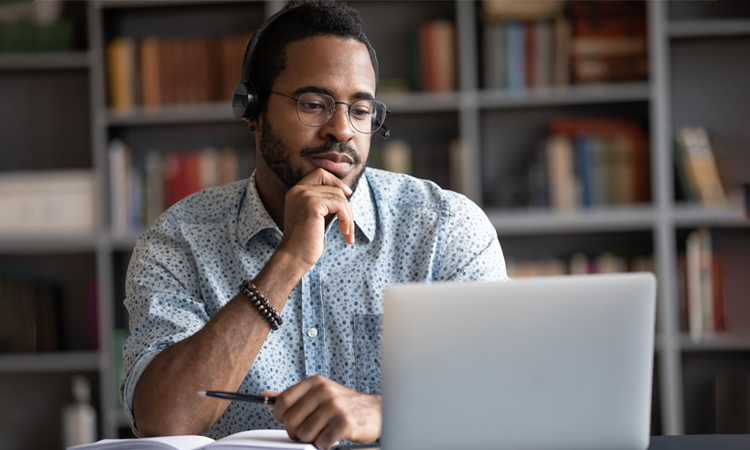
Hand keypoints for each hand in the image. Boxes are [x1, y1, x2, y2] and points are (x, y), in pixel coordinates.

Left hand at [264, 375, 381, 449]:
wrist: (375, 412)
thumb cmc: (343, 404)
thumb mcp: (318, 394)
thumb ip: (293, 396)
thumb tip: (266, 396)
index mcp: (315, 383)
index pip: (283, 401)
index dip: (280, 416)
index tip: (287, 420)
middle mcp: (324, 391)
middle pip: (291, 420)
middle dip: (295, 432)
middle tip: (307, 432)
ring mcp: (335, 407)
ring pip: (304, 434)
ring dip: (312, 440)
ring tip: (322, 433)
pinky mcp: (345, 423)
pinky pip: (321, 442)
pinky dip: (324, 445)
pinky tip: (332, 437)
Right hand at [277, 169, 354, 270]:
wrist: (294, 257)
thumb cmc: (306, 242)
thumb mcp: (315, 216)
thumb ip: (324, 202)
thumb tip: (345, 192)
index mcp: (296, 191)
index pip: (320, 174)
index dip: (336, 181)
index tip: (347, 194)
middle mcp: (298, 190)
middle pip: (333, 186)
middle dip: (345, 205)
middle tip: (348, 223)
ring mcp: (304, 196)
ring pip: (339, 197)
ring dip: (348, 216)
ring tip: (347, 233)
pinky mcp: (313, 204)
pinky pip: (340, 205)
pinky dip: (347, 219)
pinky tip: (345, 233)